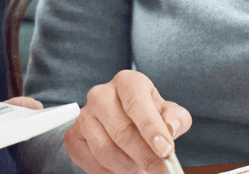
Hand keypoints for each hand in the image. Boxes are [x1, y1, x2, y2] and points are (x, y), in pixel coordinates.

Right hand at [63, 70, 191, 173]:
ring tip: (140, 169)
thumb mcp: (167, 112)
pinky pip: (90, 160)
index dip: (151, 129)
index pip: (137, 103)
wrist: (121, 120)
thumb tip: (171, 127)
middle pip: (121, 130)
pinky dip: (108, 171)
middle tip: (159, 169)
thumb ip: (176, 118)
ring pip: (104, 148)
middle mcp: (101, 95)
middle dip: (144, 155)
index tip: (165, 150)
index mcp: (127, 82)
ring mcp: (84, 115)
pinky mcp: (73, 136)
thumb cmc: (146, 114)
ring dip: (127, 166)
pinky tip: (121, 169)